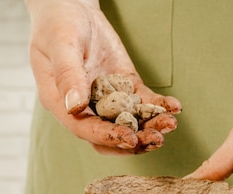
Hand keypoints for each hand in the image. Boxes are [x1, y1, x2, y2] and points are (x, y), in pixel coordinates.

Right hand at [25, 0, 180, 154]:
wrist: (73, 6)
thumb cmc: (59, 23)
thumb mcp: (60, 44)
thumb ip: (67, 74)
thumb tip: (75, 107)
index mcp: (60, 102)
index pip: (84, 128)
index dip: (108, 136)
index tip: (130, 139)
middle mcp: (84, 107)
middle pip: (110, 134)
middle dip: (135, 140)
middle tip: (158, 138)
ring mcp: (106, 99)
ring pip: (130, 123)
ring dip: (151, 127)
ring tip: (170, 123)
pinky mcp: (124, 87)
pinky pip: (142, 102)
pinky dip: (159, 106)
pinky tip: (174, 106)